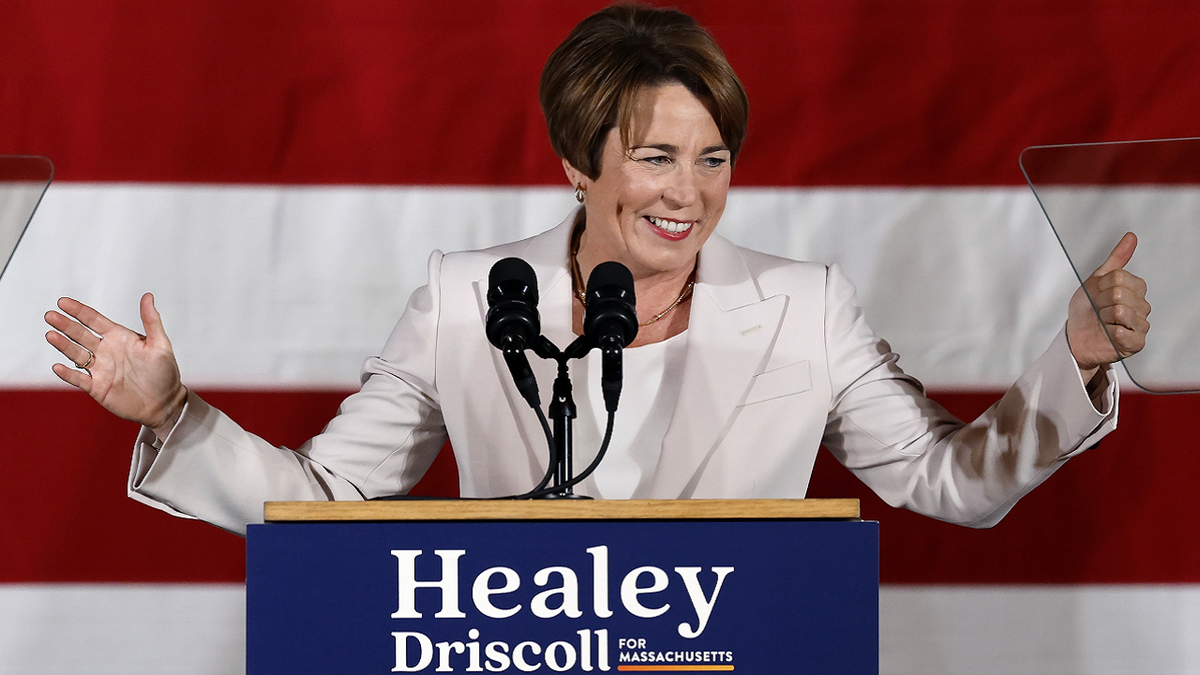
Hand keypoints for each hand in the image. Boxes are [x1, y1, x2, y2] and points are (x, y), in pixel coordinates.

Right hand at [45, 293, 187, 438]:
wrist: (164, 404)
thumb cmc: (165, 373)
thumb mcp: (160, 345)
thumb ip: (151, 320)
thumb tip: (148, 296)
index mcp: (119, 337)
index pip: (94, 320)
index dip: (78, 311)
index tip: (63, 302)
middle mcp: (106, 351)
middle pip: (81, 335)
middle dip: (66, 325)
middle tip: (50, 316)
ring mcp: (100, 369)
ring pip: (77, 354)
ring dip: (63, 345)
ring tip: (51, 335)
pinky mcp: (97, 388)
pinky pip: (79, 379)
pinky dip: (68, 374)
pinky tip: (58, 366)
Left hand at [1066, 232, 1150, 378]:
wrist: (1076, 336)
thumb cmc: (1087, 310)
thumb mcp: (1097, 280)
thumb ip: (1116, 259)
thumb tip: (1130, 237)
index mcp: (1135, 289)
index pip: (1119, 278)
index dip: (1101, 286)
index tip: (1097, 294)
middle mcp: (1142, 306)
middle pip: (1119, 293)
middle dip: (1101, 302)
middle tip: (1098, 309)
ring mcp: (1141, 325)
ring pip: (1120, 311)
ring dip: (1103, 317)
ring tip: (1103, 321)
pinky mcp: (1136, 343)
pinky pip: (1122, 332)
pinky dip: (1109, 332)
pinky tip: (1108, 333)